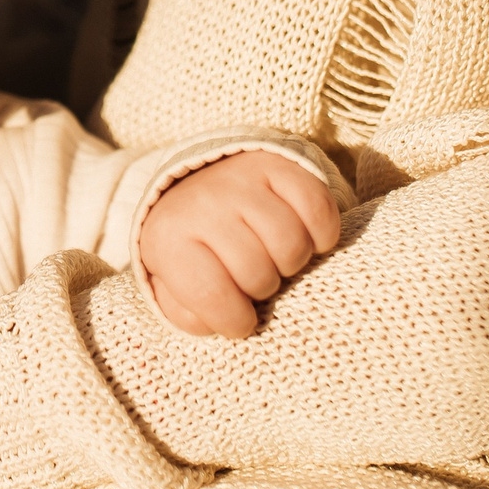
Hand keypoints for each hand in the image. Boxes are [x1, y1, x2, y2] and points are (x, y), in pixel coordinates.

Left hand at [136, 150, 342, 337]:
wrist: (197, 183)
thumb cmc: (192, 249)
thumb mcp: (173, 285)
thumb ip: (188, 315)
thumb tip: (217, 323)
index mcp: (168, 238)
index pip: (212, 295)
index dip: (235, 321)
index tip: (240, 320)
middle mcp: (203, 203)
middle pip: (257, 272)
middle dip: (263, 289)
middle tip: (255, 280)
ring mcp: (243, 180)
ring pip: (292, 244)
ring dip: (291, 263)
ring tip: (276, 259)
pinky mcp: (280, 165)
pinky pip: (319, 211)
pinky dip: (321, 235)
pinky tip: (304, 238)